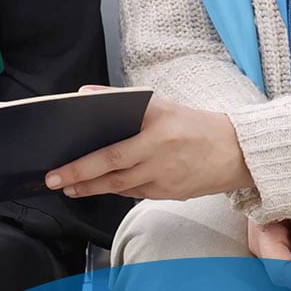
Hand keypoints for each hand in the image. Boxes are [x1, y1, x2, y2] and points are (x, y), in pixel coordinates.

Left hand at [45, 98, 252, 200]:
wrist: (236, 151)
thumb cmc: (192, 123)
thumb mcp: (159, 104)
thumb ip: (119, 99)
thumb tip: (84, 96)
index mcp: (157, 131)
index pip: (112, 152)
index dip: (83, 165)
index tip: (59, 169)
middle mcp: (160, 157)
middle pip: (112, 175)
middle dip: (79, 180)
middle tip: (54, 181)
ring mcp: (166, 180)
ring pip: (122, 188)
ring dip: (93, 188)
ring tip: (71, 187)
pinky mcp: (171, 194)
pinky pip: (136, 193)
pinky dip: (117, 189)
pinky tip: (102, 186)